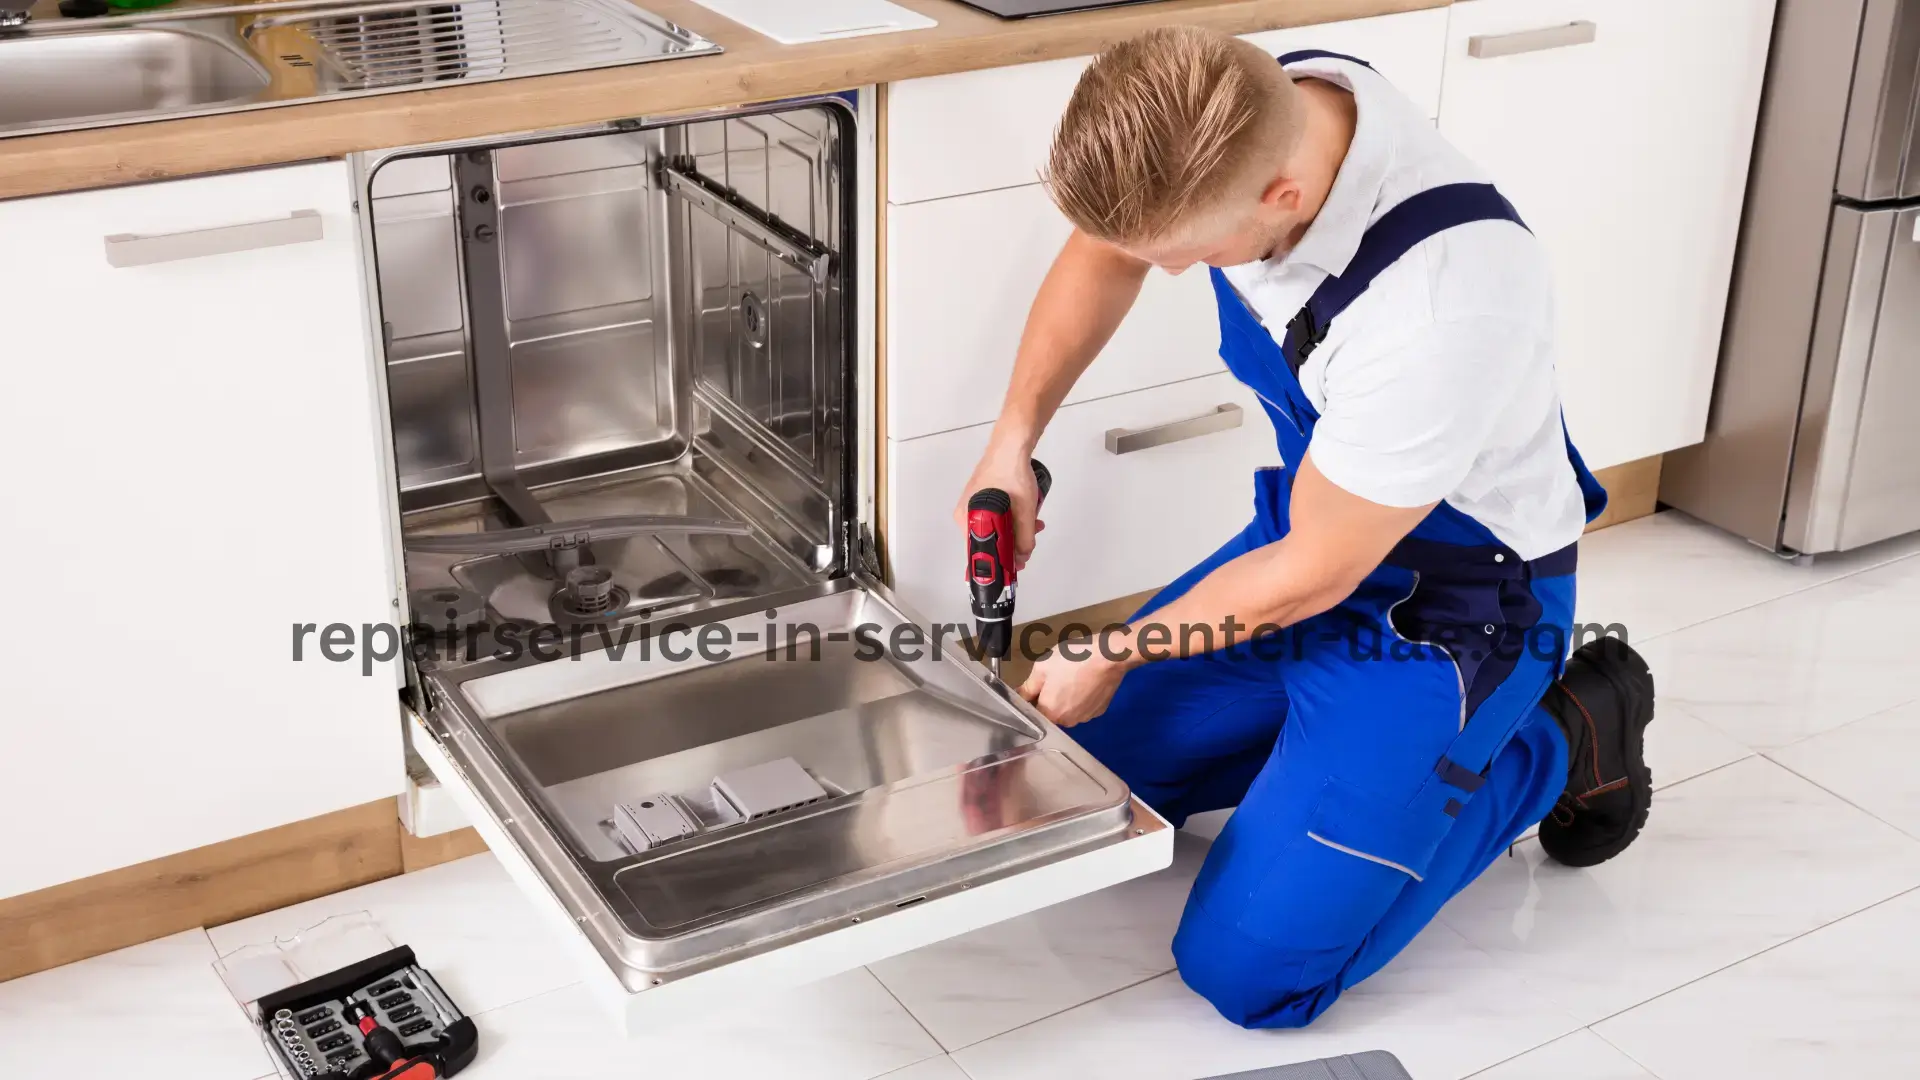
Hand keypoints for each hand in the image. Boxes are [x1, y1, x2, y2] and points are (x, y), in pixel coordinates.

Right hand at [952, 443, 1045, 570]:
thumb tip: (1022, 557)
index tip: (1010, 569)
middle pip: (987, 541)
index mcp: (966, 520)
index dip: (994, 565)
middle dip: (1011, 546)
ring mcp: (973, 504)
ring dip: (1014, 532)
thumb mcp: (1023, 512)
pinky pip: (995, 516)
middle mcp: (965, 514)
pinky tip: (1027, 514)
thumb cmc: (1010, 474)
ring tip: (1034, 525)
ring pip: (994, 528)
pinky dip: (1011, 519)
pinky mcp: (984, 496)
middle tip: (1029, 544)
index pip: (977, 553)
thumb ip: (1024, 539)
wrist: (1011, 445)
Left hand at [1017, 645, 1127, 727]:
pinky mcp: (1099, 711)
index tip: (1037, 686)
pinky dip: (1082, 698)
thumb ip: (1028, 687)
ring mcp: (1085, 717)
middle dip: (1050, 698)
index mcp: (1050, 713)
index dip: (1033, 700)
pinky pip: (1084, 707)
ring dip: (1066, 699)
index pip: (1034, 713)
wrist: (1109, 656)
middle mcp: (1067, 722)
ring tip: (1072, 678)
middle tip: (1055, 677)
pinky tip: (1085, 682)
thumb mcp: (1042, 667)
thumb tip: (1019, 697)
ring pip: (1068, 711)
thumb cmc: (1073, 659)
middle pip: (1052, 713)